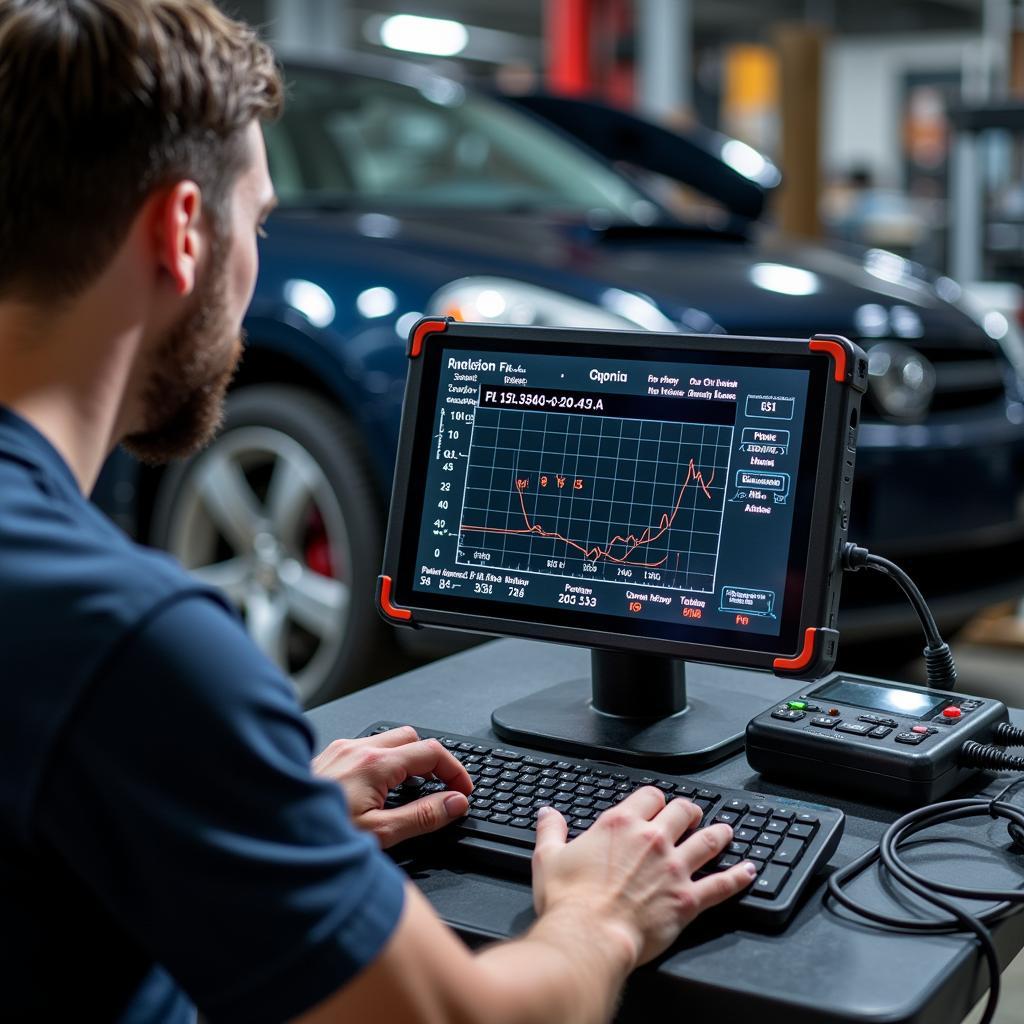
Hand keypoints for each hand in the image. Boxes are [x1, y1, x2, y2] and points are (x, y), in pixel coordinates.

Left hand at [312, 726, 472, 847]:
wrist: (268, 833)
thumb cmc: (317, 837)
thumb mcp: (380, 834)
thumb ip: (423, 817)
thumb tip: (455, 803)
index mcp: (375, 763)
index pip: (431, 752)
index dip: (455, 771)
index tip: (463, 791)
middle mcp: (357, 749)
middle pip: (412, 738)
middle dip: (432, 761)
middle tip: (442, 790)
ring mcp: (340, 750)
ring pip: (387, 741)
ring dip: (407, 761)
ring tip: (412, 792)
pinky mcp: (327, 758)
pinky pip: (365, 749)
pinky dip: (382, 763)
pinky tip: (379, 790)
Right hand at [530, 787, 756, 965]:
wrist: (589, 936)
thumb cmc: (570, 901)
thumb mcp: (549, 857)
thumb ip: (552, 831)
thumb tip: (548, 814)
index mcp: (620, 824)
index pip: (649, 796)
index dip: (656, 798)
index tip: (657, 803)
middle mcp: (652, 840)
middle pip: (682, 812)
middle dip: (689, 811)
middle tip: (692, 814)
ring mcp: (674, 868)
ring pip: (707, 841)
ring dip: (718, 834)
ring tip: (726, 831)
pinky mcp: (688, 899)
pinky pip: (721, 884)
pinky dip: (738, 878)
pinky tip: (748, 872)